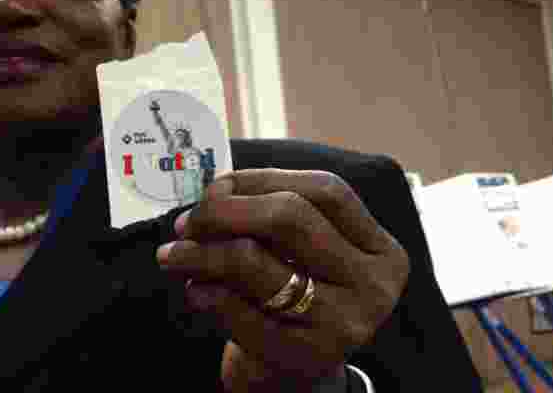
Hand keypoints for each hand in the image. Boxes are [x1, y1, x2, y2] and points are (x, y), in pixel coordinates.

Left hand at [155, 169, 409, 391]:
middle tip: (185, 223)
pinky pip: (236, 309)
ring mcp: (343, 324)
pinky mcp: (304, 357)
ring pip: (254, 260)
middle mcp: (373, 286)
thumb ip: (271, 214)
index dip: (263, 180)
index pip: (325, 190)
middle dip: (224, 211)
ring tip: (171, 254)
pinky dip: (204, 292)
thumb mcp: (301, 255)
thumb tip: (211, 194)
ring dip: (199, 251)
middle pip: (290, 218)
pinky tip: (193, 288)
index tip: (215, 188)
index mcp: (381, 249)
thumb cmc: (295, 296)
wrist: (296, 375)